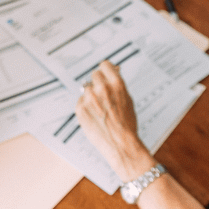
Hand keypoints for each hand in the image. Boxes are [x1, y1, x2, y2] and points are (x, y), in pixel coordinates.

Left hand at [75, 61, 155, 181]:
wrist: (120, 144)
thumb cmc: (126, 124)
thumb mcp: (128, 100)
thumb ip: (118, 85)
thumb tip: (114, 70)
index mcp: (116, 84)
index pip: (104, 65)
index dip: (105, 70)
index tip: (105, 74)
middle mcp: (102, 89)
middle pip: (94, 75)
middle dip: (98, 82)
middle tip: (102, 94)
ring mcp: (89, 99)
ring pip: (87, 89)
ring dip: (91, 96)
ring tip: (100, 109)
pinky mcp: (80, 109)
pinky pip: (80, 101)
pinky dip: (85, 107)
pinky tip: (94, 116)